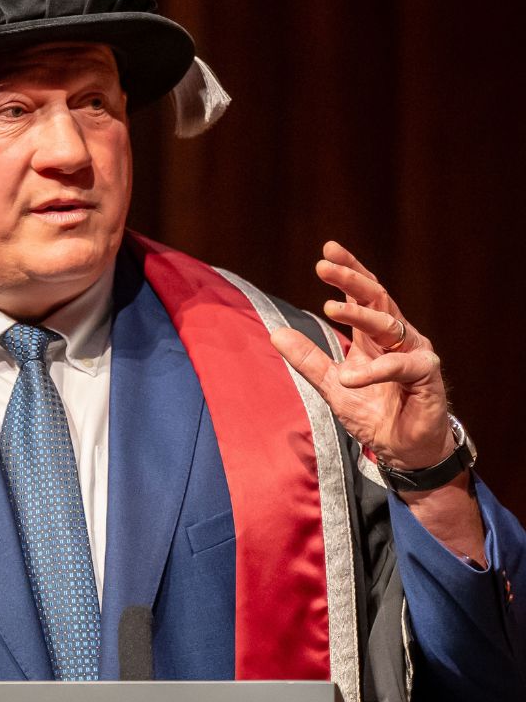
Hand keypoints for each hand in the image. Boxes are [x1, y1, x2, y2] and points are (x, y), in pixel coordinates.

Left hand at [269, 241, 454, 470]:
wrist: (402, 449)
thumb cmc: (374, 413)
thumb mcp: (332, 384)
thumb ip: (308, 359)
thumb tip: (276, 332)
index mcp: (375, 336)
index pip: (363, 295)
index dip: (348, 272)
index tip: (327, 252)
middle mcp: (397, 338)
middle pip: (377, 298)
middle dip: (351, 279)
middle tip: (324, 264)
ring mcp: (413, 354)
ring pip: (388, 324)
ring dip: (359, 314)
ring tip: (329, 307)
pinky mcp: (426, 377)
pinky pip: (401, 366)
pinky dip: (375, 370)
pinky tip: (350, 377)